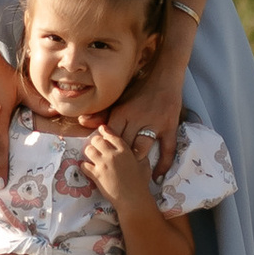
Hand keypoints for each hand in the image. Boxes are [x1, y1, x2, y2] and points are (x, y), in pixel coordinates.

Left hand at [82, 121, 153, 211]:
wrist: (133, 199)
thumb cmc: (140, 184)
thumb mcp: (144, 165)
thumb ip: (140, 155)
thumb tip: (140, 152)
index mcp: (125, 150)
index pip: (111, 135)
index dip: (105, 131)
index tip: (102, 130)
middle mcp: (112, 154)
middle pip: (97, 140)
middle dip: (95, 142)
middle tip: (96, 147)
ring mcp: (103, 164)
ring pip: (88, 150)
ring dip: (89, 152)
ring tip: (91, 157)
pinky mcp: (95, 174)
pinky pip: (84, 165)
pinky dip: (84, 166)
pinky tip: (88, 168)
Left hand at [102, 56, 187, 178]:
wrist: (165, 78)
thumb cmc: (139, 90)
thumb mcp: (119, 100)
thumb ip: (103, 113)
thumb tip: (83, 122)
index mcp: (123, 111)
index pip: (110, 136)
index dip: (106, 148)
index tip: (104, 157)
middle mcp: (138, 118)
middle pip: (124, 145)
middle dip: (119, 158)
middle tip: (116, 169)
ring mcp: (155, 124)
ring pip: (142, 148)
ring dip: (136, 160)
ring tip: (132, 170)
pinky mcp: (170, 128)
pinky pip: (167, 150)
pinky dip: (162, 165)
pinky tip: (156, 176)